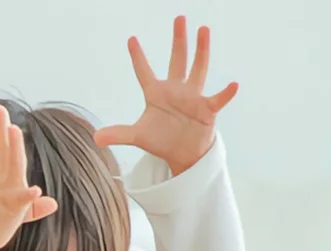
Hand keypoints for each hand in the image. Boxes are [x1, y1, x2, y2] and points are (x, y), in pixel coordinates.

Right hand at [0, 105, 58, 250]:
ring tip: (14, 131)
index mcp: (3, 178)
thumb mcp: (17, 213)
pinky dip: (27, 197)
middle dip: (4, 131)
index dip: (2, 128)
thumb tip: (52, 203)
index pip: (4, 149)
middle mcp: (3, 181)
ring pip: (13, 169)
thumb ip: (33, 207)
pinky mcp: (9, 210)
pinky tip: (36, 192)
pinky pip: (19, 202)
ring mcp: (4, 194)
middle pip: (7, 153)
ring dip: (14, 150)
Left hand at [94, 17, 238, 176]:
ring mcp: (192, 97)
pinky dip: (226, 93)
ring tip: (204, 30)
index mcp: (156, 93)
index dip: (137, 57)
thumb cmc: (161, 140)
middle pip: (177, 59)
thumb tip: (96, 138)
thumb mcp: (138, 136)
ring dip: (201, 51)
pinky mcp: (206, 109)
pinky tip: (234, 85)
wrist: (182, 154)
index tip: (131, 40)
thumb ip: (118, 134)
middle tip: (179, 18)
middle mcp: (176, 89)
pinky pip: (218, 99)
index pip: (144, 72)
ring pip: (198, 69)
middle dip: (178, 40)